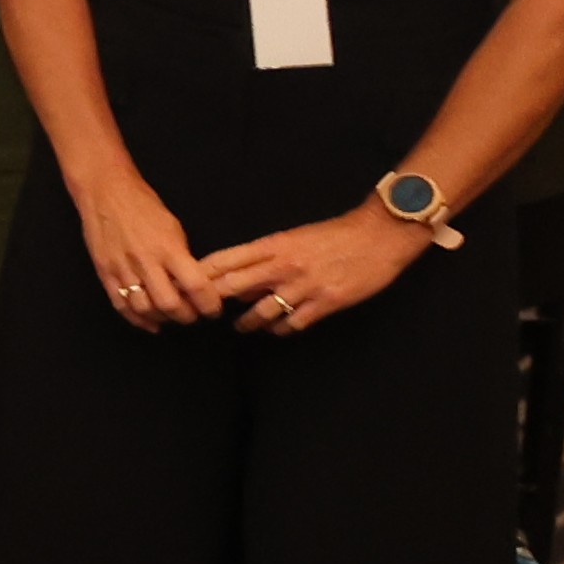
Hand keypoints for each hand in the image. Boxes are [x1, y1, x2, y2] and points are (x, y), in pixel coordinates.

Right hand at [76, 173, 229, 332]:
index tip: (213, 309)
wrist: (105, 193)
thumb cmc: (144, 206)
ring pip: (145, 309)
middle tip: (193, 315)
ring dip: (162, 318)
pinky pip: (121, 304)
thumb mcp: (173, 227)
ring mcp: (122, 268)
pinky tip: (150, 323)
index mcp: (168, 248)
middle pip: (170, 305)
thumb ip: (181, 257)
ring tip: (171, 316)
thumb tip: (192, 282)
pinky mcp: (105, 272)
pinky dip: (137, 319)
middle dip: (186, 316)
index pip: (196, 286)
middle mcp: (146, 261)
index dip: (209, 305)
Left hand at [197, 210, 440, 337]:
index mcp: (272, 244)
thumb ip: (266, 256)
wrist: (378, 236)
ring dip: (247, 323)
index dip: (201, 275)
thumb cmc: (335, 234)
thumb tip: (239, 275)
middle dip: (213, 302)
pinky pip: (292, 323)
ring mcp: (303, 286)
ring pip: (260, 312)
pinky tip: (278, 329)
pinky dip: (281, 329)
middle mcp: (282, 265)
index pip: (224, 260)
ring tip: (240, 327)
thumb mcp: (294, 238)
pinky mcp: (325, 302)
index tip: (184, 286)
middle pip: (232, 286)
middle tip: (201, 314)